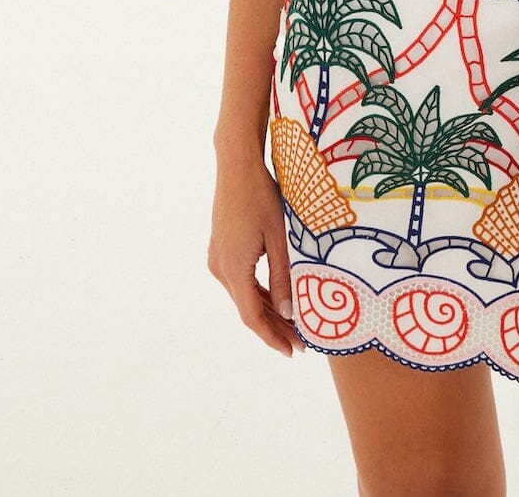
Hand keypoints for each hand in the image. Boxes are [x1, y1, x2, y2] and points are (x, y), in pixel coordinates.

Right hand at [207, 153, 305, 356]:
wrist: (237, 166)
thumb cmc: (262, 196)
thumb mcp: (279, 237)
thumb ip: (283, 276)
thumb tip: (289, 313)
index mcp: (234, 269)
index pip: (252, 317)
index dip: (272, 337)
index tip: (291, 352)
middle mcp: (220, 269)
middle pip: (248, 309)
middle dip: (274, 327)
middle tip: (301, 343)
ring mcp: (217, 259)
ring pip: (244, 295)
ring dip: (267, 310)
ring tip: (293, 326)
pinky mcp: (220, 250)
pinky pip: (240, 281)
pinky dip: (259, 292)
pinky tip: (277, 299)